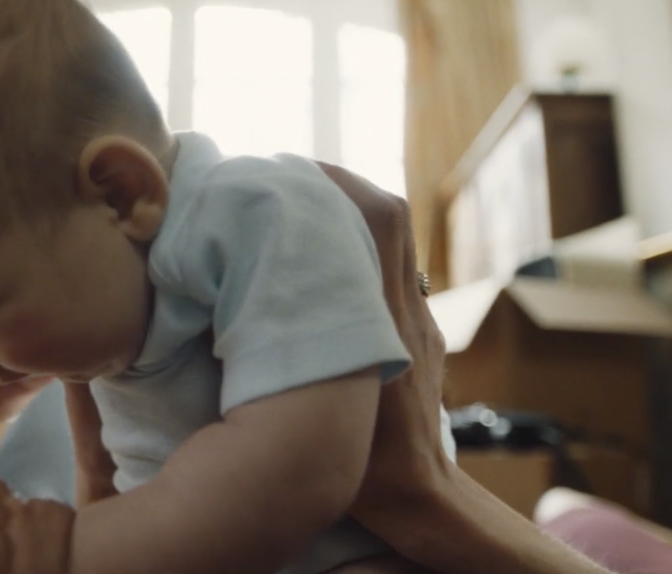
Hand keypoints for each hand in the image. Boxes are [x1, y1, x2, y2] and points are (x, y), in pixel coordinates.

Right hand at [318, 161, 611, 573]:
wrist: (424, 498)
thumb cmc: (366, 466)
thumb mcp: (316, 406)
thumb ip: (288, 357)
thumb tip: (247, 299)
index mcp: (385, 317)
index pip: (380, 222)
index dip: (340, 184)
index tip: (293, 173)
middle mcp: (408, 310)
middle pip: (390, 218)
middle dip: (342, 188)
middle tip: (290, 182)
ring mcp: (419, 323)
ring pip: (393, 245)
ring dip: (350, 220)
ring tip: (299, 217)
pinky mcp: (420, 339)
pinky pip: (391, 276)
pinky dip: (358, 257)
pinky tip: (320, 272)